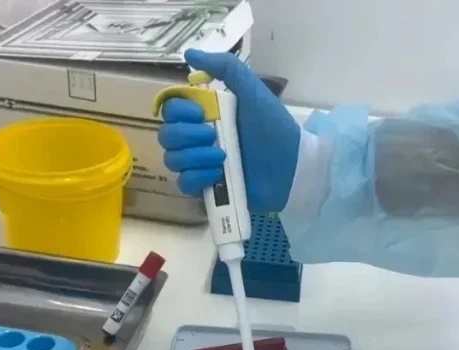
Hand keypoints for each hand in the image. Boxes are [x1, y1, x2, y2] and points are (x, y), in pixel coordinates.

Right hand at [157, 50, 300, 212]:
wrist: (292, 166)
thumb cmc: (272, 126)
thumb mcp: (252, 90)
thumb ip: (225, 67)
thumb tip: (189, 53)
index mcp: (205, 113)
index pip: (170, 109)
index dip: (178, 111)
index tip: (201, 113)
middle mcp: (197, 138)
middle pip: (166, 135)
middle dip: (187, 135)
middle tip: (213, 136)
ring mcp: (200, 164)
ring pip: (172, 160)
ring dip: (194, 157)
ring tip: (223, 158)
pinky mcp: (206, 188)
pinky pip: (184, 184)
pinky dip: (198, 177)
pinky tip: (219, 174)